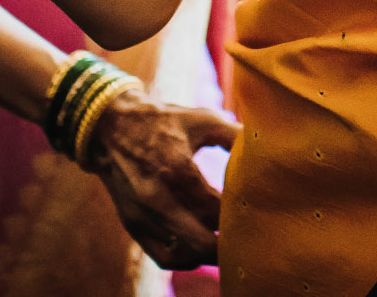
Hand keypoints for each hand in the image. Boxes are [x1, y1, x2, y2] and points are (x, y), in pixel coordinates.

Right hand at [85, 91, 240, 269]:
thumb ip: (234, 135)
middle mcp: (156, 198)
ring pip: (183, 256)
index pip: (215, 209)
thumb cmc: (163, 120)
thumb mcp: (202, 119)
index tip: (255, 211)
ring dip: (208, 254)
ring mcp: (141, 216)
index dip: (238, 215)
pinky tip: (202, 247)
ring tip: (228, 244)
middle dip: (227, 244)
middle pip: (201, 242)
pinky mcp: (132, 225)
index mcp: (176, 169)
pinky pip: (163, 257)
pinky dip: (186, 258)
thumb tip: (266, 148)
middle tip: (247, 237)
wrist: (109, 127)